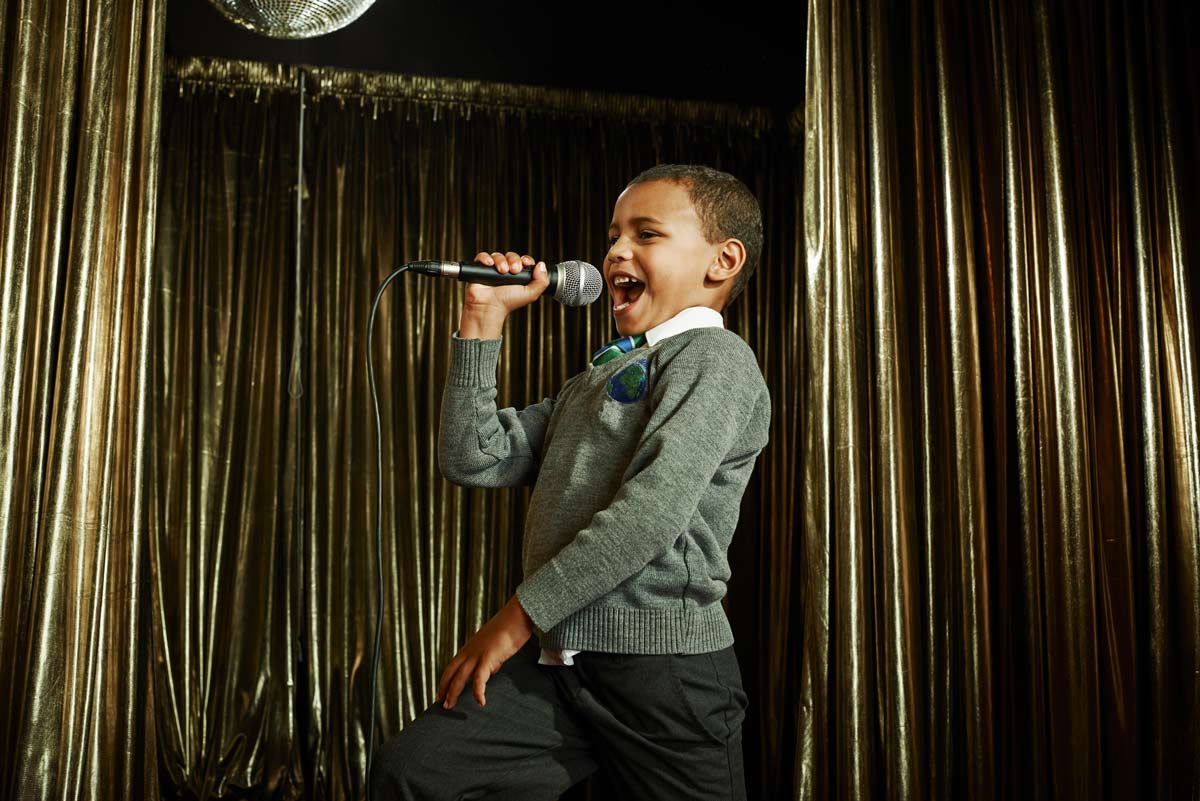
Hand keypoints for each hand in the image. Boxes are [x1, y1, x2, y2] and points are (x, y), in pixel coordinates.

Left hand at [436, 594, 534, 709]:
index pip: (452, 666)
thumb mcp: (494, 646)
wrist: (517, 615)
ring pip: (460, 677)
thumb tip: (490, 671)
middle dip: (444, 688)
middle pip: (451, 672)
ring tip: (449, 706)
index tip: (441, 692)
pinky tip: (480, 702)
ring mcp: (478, 654)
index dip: (445, 680)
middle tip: (440, 703)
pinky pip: (479, 678)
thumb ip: (489, 659)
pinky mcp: (488, 658)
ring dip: (453, 692)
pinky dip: (478, 691)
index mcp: (470, 647)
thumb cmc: (509, 628)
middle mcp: (470, 651)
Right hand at [458, 251, 549, 338]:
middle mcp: (506, 271)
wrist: (490, 308)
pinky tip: (489, 264)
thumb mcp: (531, 294)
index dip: (525, 260)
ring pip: (498, 255)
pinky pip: (482, 256)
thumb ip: (541, 281)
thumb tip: (541, 265)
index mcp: (518, 275)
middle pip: (511, 255)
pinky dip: (486, 258)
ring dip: (501, 261)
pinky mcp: (480, 269)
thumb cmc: (508, 303)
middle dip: (514, 260)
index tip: (526, 264)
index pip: (523, 260)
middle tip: (514, 271)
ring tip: (502, 271)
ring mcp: (493, 269)